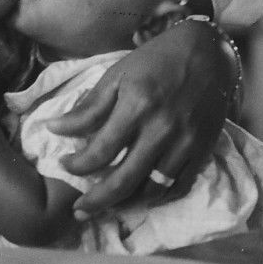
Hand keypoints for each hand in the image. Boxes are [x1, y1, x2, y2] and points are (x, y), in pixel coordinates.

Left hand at [45, 20, 230, 216]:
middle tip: (78, 211)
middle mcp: (162, 129)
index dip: (77, 166)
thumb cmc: (156, 60)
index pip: (100, 151)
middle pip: (124, 181)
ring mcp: (186, 143)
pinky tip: (141, 198)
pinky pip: (179, 187)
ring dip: (126, 204)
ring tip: (107, 206)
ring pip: (151, 190)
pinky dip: (158, 198)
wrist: (208, 52)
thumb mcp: (117, 74)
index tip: (64, 165)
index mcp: (137, 105)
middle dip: (95, 201)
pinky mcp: (203, 150)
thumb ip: (88, 107)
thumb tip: (54, 129)